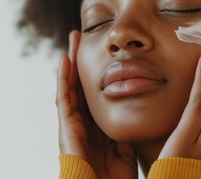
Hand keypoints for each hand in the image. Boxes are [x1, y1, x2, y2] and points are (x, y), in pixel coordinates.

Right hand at [56, 30, 137, 178]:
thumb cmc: (117, 178)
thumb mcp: (125, 146)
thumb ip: (125, 128)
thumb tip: (137, 111)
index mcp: (98, 126)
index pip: (96, 92)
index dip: (98, 71)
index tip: (104, 50)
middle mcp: (83, 123)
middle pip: (81, 85)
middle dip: (82, 60)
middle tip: (83, 36)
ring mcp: (73, 126)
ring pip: (70, 87)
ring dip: (71, 63)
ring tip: (74, 39)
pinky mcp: (66, 131)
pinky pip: (63, 101)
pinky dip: (63, 80)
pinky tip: (65, 60)